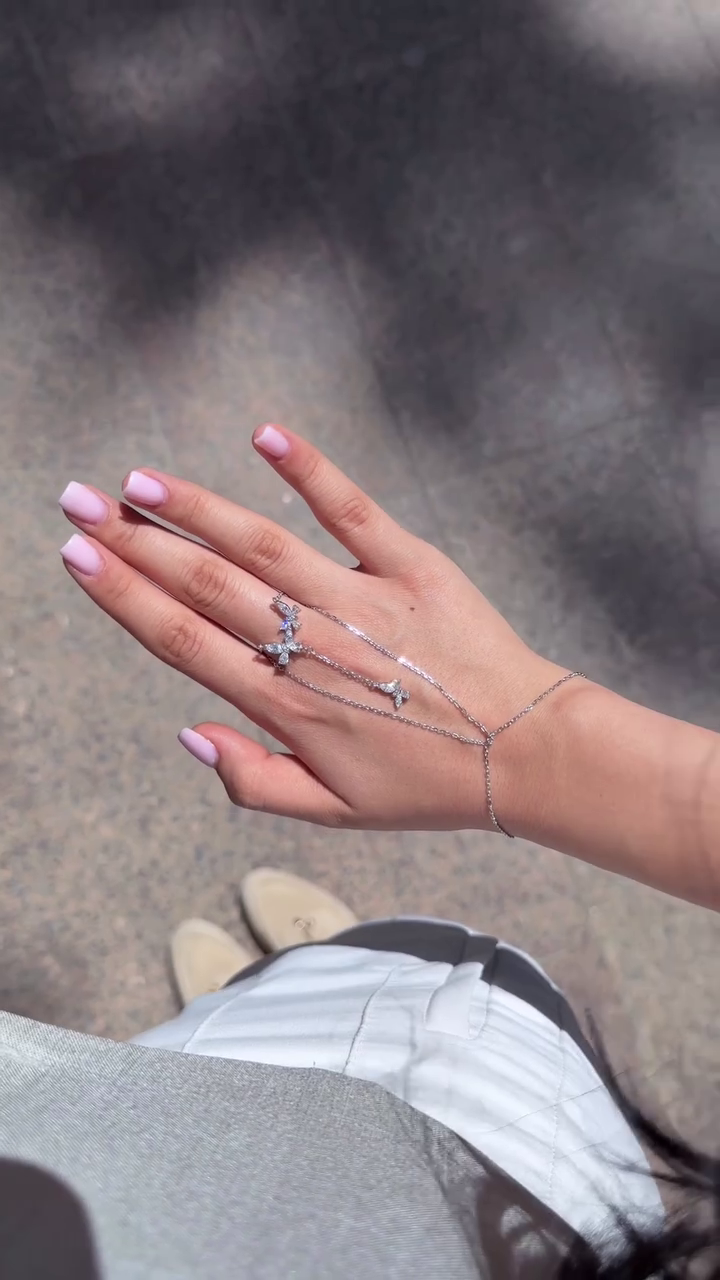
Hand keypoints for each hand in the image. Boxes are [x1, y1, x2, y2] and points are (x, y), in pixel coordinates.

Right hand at [58, 426, 568, 831]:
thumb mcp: (334, 811)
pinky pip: (355, 511)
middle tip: (78, 502)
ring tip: (139, 481)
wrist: (526, 753)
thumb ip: (253, 780)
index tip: (77, 557)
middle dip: (135, 542)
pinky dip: (310, 471)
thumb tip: (187, 730)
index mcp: (290, 708)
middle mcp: (317, 649)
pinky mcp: (415, 566)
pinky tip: (264, 434)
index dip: (125, 597)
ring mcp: (365, 602)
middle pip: (208, 586)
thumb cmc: (426, 784)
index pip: (187, 644)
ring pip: (264, 547)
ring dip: (197, 509)